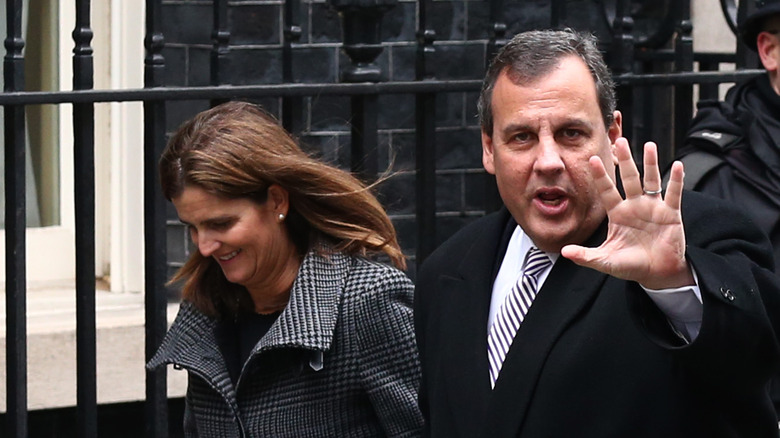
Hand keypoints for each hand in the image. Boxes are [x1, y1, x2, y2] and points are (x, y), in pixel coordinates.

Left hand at [560, 138, 693, 289]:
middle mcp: (634, 206)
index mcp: (617, 214)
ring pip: (651, 181)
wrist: (657, 274)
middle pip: (629, 178)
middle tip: (620, 140)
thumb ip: (586, 256)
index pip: (607, 191)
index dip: (600, 176)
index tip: (593, 159)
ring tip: (650, 145)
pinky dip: (676, 180)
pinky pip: (674, 194)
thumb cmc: (630, 265)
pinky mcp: (671, 214)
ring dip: (651, 163)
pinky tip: (677, 165)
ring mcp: (653, 208)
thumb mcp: (606, 261)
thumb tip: (564, 252)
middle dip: (625, 160)